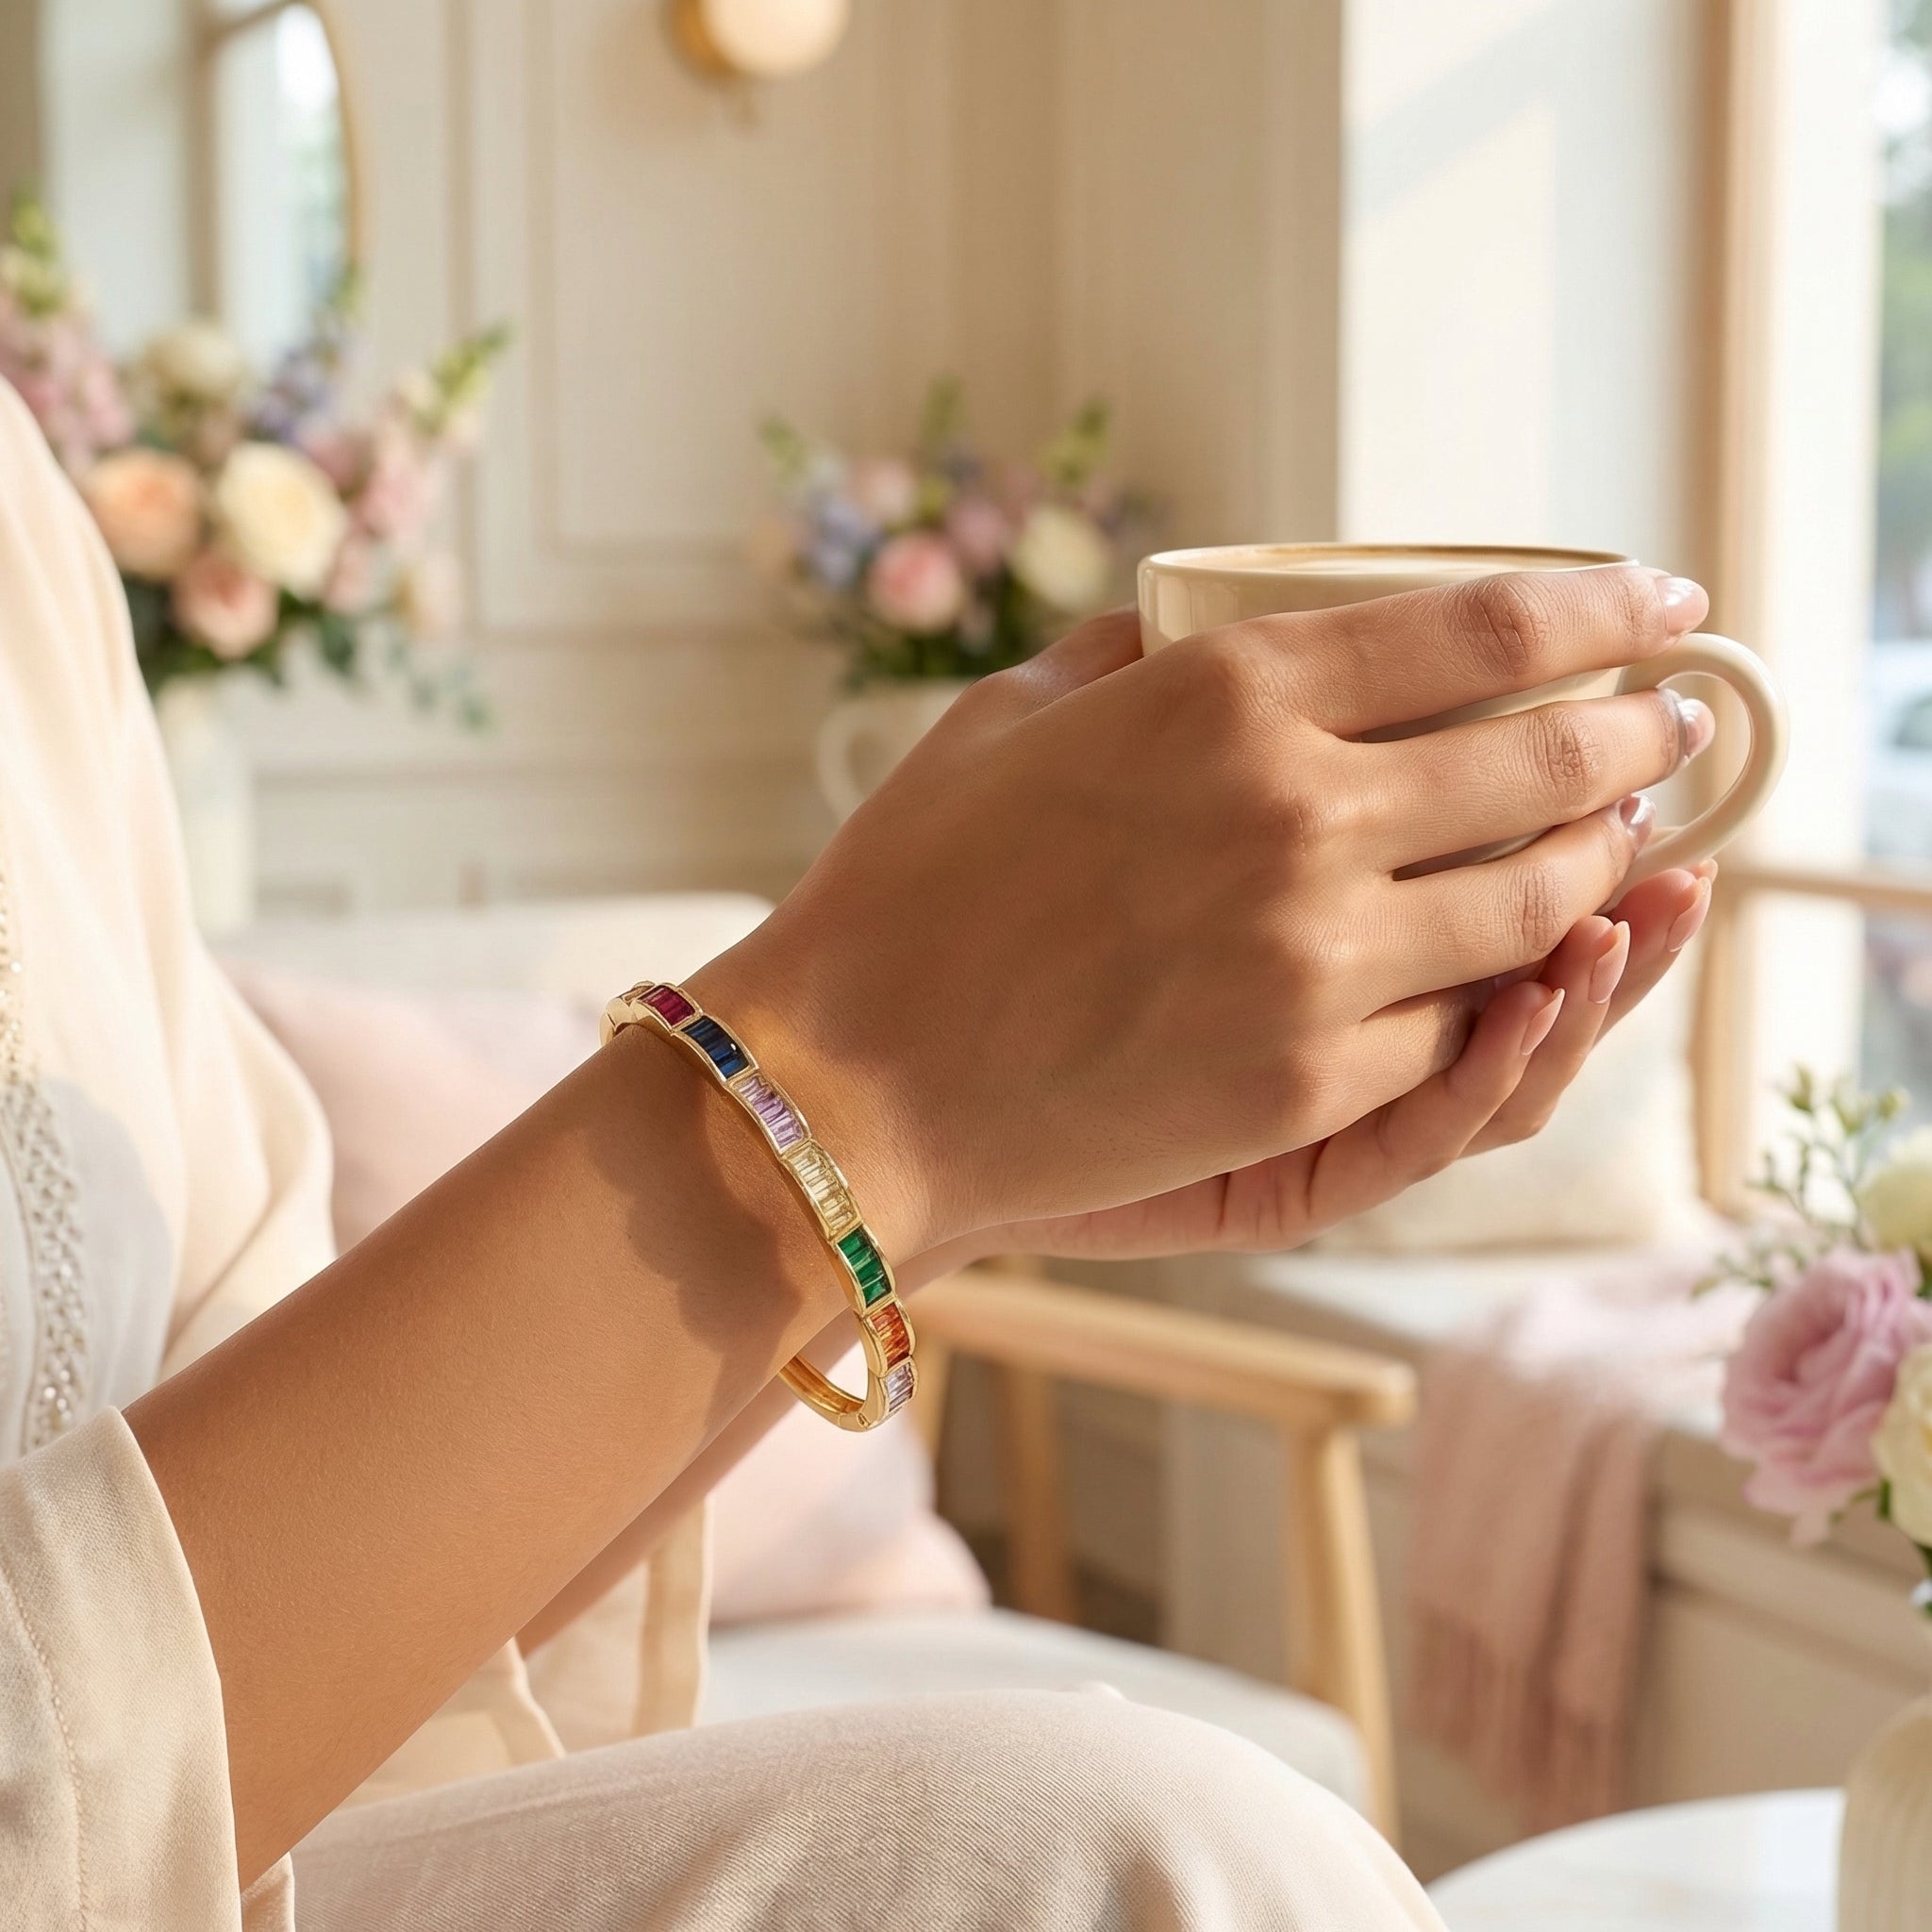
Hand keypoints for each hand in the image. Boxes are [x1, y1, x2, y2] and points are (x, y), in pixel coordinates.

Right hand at [694, 565, 1712, 1258]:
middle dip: (1638, 737)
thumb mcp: (1009, 721)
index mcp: (1227, 694)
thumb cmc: (908, 889)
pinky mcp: (1308, 1083)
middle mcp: (1299, 813)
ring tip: (1624, 842)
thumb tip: (1195, 620)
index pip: (1489, 631)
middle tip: (1669, 726)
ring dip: (1604, 868)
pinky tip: (1523, 969)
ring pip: (1538, 907)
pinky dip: (1502, 996)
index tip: (1665, 601)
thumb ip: (1127, 656)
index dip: (1606, 608)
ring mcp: (1315, 959)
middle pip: (1549, 763)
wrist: (852, 1080)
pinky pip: (1458, 1031)